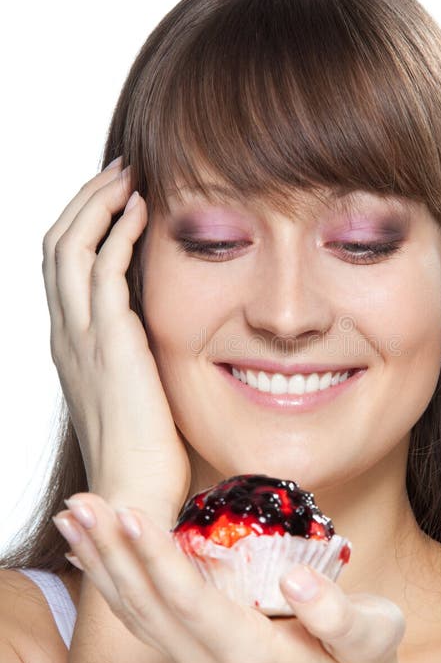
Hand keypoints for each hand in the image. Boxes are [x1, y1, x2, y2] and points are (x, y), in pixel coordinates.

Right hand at [42, 158, 190, 526]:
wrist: (134, 492)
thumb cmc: (144, 448)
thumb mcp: (134, 386)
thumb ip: (136, 348)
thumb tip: (163, 320)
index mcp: (71, 343)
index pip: (61, 266)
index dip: (83, 223)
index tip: (116, 195)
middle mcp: (66, 334)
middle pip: (55, 244)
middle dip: (85, 200)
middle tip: (119, 171)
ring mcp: (82, 338)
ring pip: (70, 246)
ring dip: (99, 203)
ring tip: (129, 176)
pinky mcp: (110, 344)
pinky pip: (104, 270)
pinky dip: (120, 232)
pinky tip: (145, 212)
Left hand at [53, 493, 407, 662]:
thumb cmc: (359, 662)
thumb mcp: (369, 637)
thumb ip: (336, 614)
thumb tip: (293, 578)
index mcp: (245, 654)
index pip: (189, 601)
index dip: (157, 557)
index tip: (130, 513)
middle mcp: (205, 662)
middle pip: (145, 603)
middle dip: (110, 550)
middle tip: (81, 502)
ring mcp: (191, 659)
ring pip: (133, 609)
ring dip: (100, 560)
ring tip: (73, 515)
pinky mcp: (188, 649)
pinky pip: (139, 613)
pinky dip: (111, 579)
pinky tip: (93, 550)